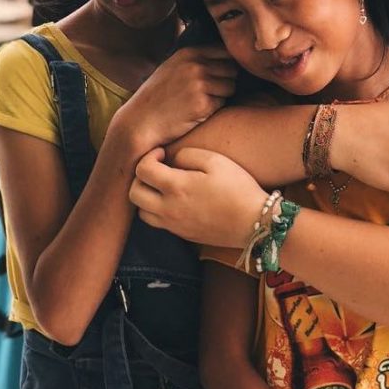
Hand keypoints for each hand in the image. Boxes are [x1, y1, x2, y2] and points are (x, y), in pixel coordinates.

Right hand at [116, 46, 236, 154]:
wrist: (141, 121)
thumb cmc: (158, 96)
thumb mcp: (173, 66)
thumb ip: (196, 59)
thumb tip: (227, 55)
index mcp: (189, 53)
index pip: (226, 51)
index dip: (227, 64)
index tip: (220, 75)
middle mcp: (196, 66)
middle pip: (232, 69)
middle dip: (226, 80)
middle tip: (210, 92)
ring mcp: (200, 84)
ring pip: (231, 87)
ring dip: (222, 95)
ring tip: (202, 101)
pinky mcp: (203, 104)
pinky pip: (222, 103)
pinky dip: (214, 109)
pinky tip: (197, 111)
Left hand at [129, 147, 266, 245]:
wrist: (254, 223)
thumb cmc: (238, 189)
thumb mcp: (216, 161)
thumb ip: (187, 154)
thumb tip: (172, 159)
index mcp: (175, 187)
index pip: (142, 170)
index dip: (147, 156)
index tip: (161, 153)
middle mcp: (169, 209)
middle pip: (134, 194)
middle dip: (140, 178)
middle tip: (157, 169)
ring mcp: (175, 225)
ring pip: (142, 213)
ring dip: (146, 197)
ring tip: (162, 187)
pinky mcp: (183, 235)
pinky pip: (159, 223)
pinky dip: (158, 211)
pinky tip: (176, 201)